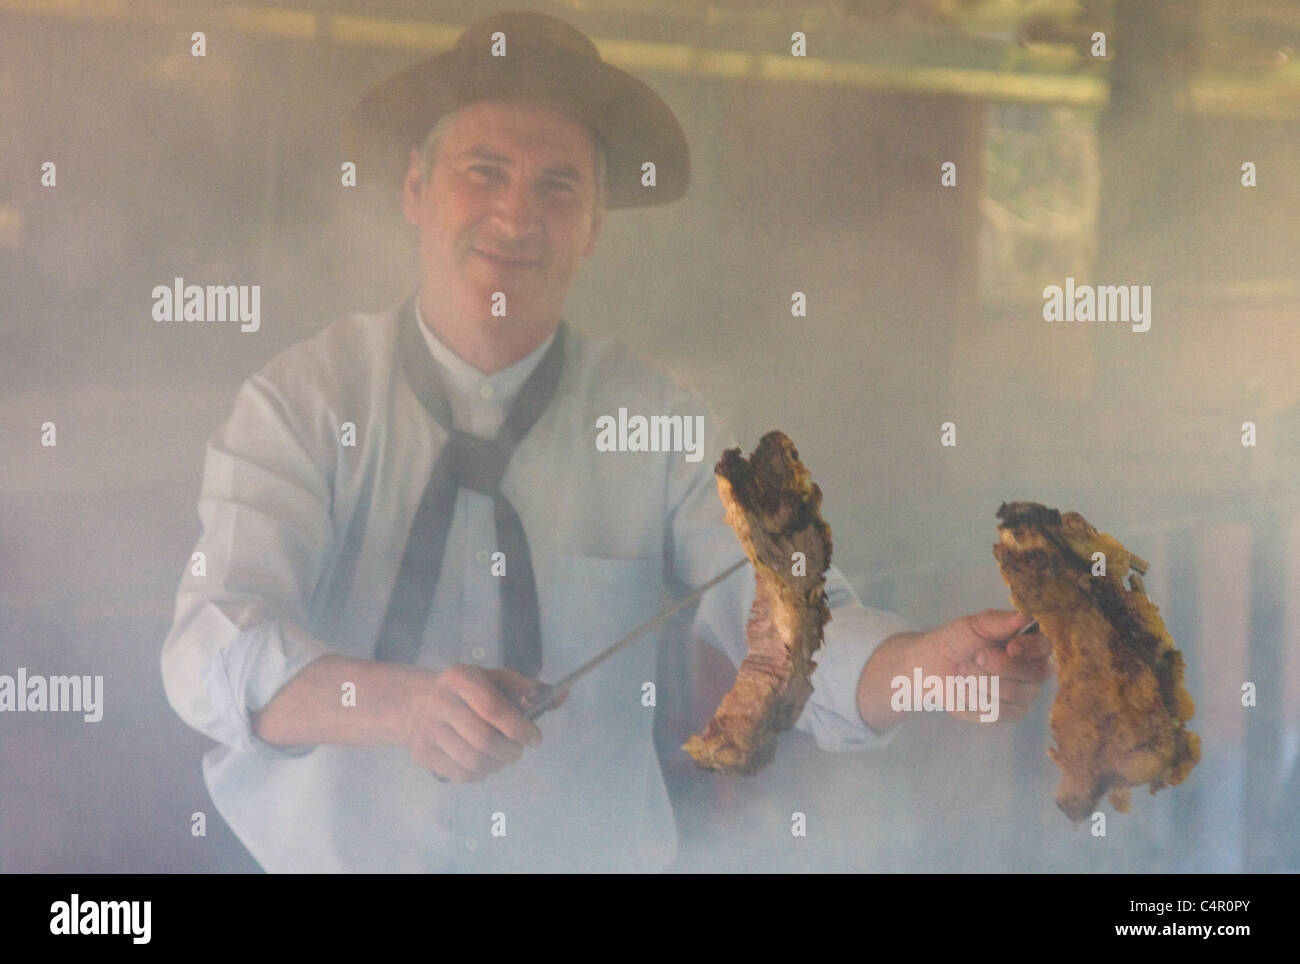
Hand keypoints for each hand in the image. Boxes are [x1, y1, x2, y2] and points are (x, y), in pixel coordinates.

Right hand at [404, 664, 558, 781]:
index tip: (534, 737)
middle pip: (483, 740)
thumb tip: (561, 697)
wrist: (414, 702)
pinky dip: (480, 774)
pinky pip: (460, 775)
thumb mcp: (492, 678)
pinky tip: (483, 762)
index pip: (493, 707)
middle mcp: (440, 703)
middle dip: (510, 751)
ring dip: (496, 765)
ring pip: (473, 762)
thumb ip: (527, 688)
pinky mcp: (422, 755)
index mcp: (460, 678)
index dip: (519, 727)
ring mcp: (427, 731)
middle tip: (517, 751)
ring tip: (501, 756)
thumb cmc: (465, 690)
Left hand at [922, 609, 1052, 722]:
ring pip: (1013, 693)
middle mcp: (1035, 670)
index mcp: (1030, 643)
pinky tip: (965, 688)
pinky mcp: (1011, 713)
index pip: (1046, 647)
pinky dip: (975, 697)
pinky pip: (1000, 711)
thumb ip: (999, 622)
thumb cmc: (958, 640)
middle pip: (1033, 673)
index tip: (1010, 647)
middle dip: (998, 665)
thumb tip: (1024, 616)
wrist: (933, 666)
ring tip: (963, 670)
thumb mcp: (975, 625)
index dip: (1031, 648)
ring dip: (981, 680)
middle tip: (976, 657)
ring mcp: (1026, 694)